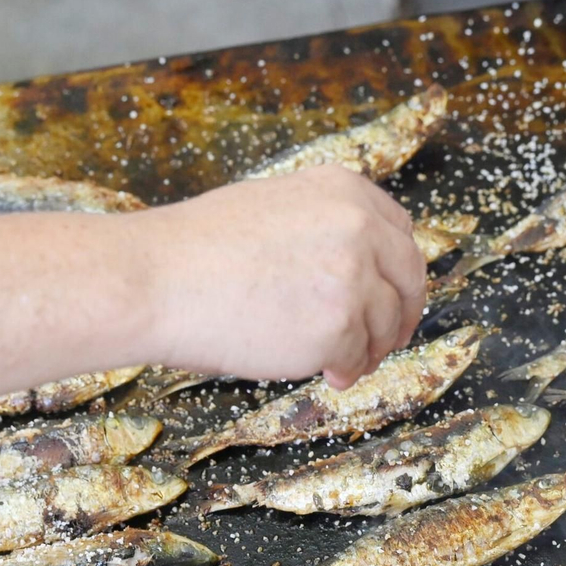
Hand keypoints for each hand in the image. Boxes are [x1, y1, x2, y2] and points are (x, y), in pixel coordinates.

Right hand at [135, 166, 426, 386]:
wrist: (156, 281)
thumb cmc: (199, 250)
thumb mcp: (276, 207)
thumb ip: (326, 226)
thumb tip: (363, 267)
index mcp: (344, 190)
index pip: (400, 232)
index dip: (400, 271)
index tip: (395, 295)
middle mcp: (359, 227)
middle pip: (408, 278)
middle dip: (403, 314)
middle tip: (390, 340)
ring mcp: (353, 278)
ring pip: (386, 325)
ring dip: (370, 348)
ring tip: (341, 362)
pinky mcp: (339, 327)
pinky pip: (358, 358)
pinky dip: (346, 371)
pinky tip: (326, 374)